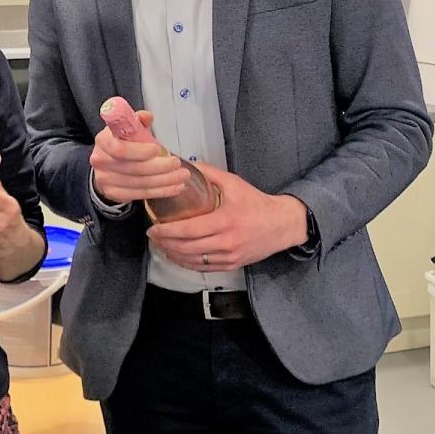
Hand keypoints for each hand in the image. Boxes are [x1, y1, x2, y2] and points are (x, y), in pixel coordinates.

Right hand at [90, 109, 188, 204]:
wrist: (107, 166)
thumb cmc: (122, 144)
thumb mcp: (127, 129)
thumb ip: (137, 122)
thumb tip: (147, 116)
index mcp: (103, 141)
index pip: (120, 148)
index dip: (140, 151)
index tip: (158, 149)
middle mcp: (101, 161)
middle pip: (134, 168)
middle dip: (160, 167)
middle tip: (177, 163)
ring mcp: (106, 180)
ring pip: (140, 183)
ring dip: (165, 180)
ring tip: (182, 176)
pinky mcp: (115, 194)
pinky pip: (141, 194)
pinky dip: (161, 191)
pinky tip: (175, 187)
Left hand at [146, 162, 308, 270]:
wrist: (282, 224)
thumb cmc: (256, 203)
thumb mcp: (234, 183)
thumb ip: (208, 173)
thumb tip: (184, 165)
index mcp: (225, 220)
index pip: (188, 230)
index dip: (166, 231)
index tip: (152, 227)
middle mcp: (226, 241)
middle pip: (186, 247)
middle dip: (164, 243)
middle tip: (152, 236)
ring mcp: (229, 256)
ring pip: (192, 260)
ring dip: (172, 254)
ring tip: (160, 245)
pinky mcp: (232, 265)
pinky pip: (203, 268)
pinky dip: (186, 263)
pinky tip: (177, 256)